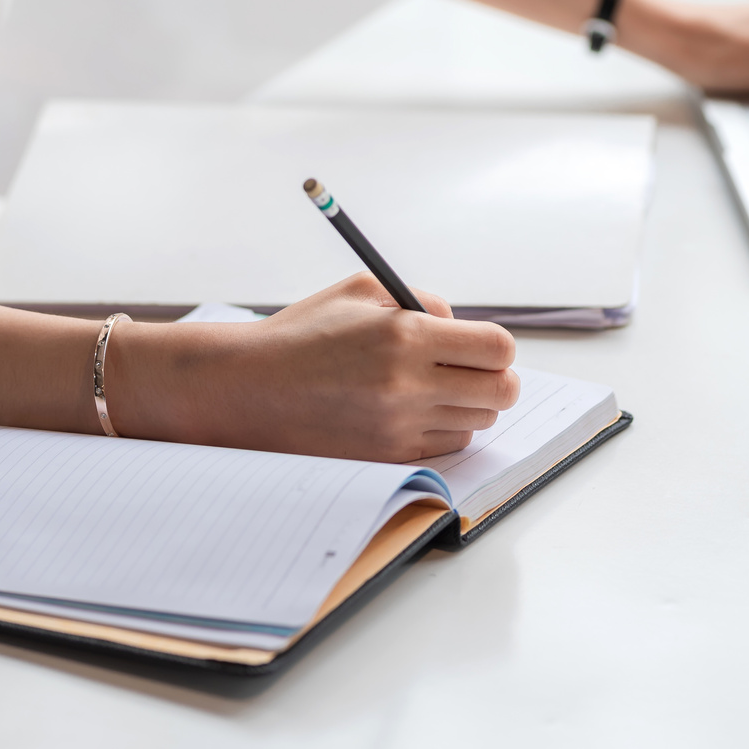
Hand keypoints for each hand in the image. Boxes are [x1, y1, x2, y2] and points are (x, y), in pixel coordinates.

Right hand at [114, 273, 519, 461]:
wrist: (248, 388)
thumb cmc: (304, 334)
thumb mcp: (363, 292)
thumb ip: (423, 302)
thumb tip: (462, 327)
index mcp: (405, 335)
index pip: (498, 349)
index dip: (496, 347)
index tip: (481, 346)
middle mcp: (407, 385)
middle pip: (500, 393)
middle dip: (493, 379)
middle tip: (470, 371)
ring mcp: (398, 427)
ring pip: (476, 423)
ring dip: (466, 406)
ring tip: (429, 389)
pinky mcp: (386, 457)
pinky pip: (445, 448)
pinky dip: (439, 430)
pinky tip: (409, 412)